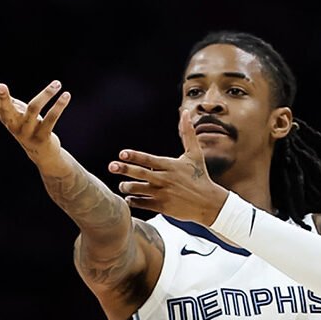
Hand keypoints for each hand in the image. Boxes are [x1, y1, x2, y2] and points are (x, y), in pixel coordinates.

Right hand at [0, 77, 70, 167]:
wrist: (42, 154)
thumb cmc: (26, 127)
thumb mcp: (14, 113)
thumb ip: (3, 97)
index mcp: (7, 119)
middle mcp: (15, 126)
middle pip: (8, 110)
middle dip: (3, 98)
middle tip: (1, 85)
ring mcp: (29, 132)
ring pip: (34, 109)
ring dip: (46, 94)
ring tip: (57, 83)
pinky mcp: (43, 137)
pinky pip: (51, 119)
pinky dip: (59, 106)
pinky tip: (66, 95)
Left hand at [109, 110, 228, 225]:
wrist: (209, 203)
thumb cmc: (200, 177)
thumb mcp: (195, 154)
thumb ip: (187, 134)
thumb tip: (184, 112)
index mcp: (170, 166)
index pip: (148, 159)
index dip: (134, 156)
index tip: (122, 153)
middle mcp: (164, 179)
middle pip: (140, 174)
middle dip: (124, 169)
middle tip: (111, 166)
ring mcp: (162, 194)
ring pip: (138, 190)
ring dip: (127, 187)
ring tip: (122, 185)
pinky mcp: (162, 207)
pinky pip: (142, 204)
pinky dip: (133, 201)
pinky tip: (130, 198)